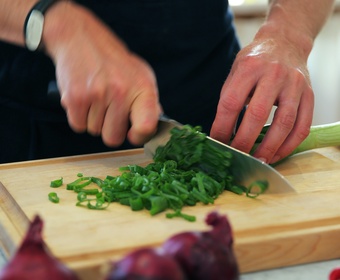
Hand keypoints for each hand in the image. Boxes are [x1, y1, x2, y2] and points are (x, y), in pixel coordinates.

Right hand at [43, 2, 160, 146]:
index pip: (146, 127)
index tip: (132, 134)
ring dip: (93, 120)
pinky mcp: (75, 97)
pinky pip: (78, 126)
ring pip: (95, 131)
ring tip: (95, 97)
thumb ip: (149, 102)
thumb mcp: (140, 75)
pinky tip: (84, 98)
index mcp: (143, 88)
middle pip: (114, 138)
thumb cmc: (113, 60)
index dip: (139, 137)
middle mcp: (121, 92)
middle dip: (110, 129)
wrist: (80, 37)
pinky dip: (79, 116)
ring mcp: (97, 95)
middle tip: (108, 110)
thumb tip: (154, 125)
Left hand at [210, 37, 313, 163]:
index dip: (222, 127)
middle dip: (244, 141)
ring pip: (284, 123)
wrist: (285, 42)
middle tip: (236, 156)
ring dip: (269, 148)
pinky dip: (289, 145)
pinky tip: (277, 154)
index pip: (231, 103)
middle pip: (257, 115)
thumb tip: (221, 132)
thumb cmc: (255, 61)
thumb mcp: (236, 71)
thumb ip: (229, 98)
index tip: (217, 142)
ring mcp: (294, 85)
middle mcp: (273, 74)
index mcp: (249, 67)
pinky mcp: (309, 94)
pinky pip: (303, 125)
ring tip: (257, 160)